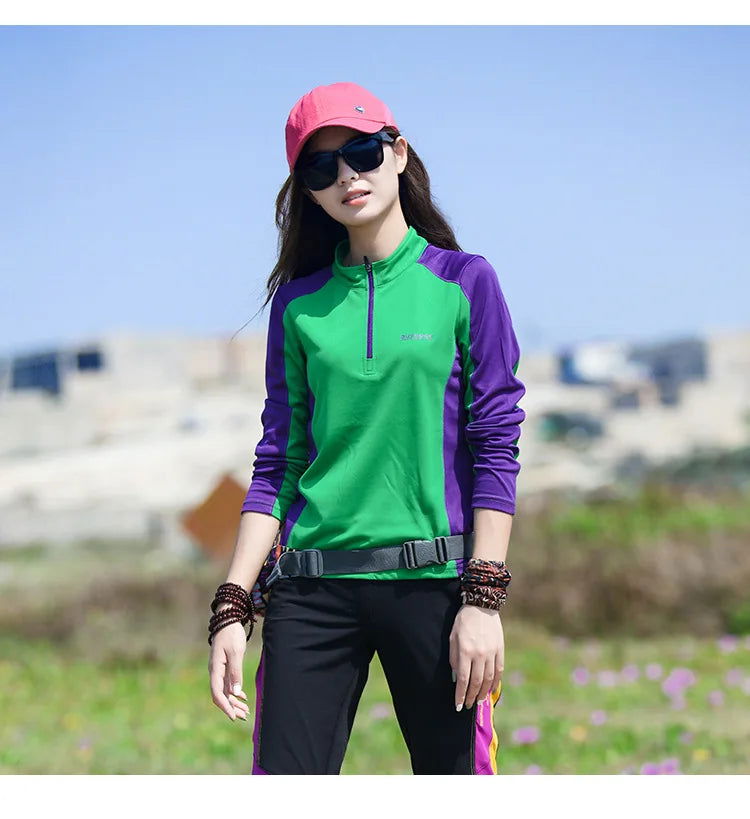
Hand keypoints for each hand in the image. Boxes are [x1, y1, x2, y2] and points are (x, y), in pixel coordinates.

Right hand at [208, 606, 250, 721]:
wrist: (228, 619)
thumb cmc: (231, 634)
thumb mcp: (235, 652)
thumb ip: (235, 672)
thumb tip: (235, 693)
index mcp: (215, 669)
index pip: (217, 693)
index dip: (225, 706)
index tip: (234, 717)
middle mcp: (215, 672)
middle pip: (221, 695)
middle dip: (232, 707)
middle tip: (244, 716)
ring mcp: (219, 670)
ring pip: (225, 690)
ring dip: (235, 701)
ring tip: (246, 711)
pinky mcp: (224, 666)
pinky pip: (228, 683)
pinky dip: (235, 692)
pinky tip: (243, 697)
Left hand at [449, 604, 503, 710]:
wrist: (481, 605)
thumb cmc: (463, 621)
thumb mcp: (452, 637)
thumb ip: (454, 658)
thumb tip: (456, 678)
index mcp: (465, 651)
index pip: (463, 679)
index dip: (460, 695)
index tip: (458, 705)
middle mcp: (479, 654)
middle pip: (476, 682)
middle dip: (471, 697)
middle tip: (468, 706)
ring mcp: (491, 652)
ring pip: (488, 679)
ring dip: (483, 693)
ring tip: (478, 701)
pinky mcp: (500, 650)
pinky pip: (499, 670)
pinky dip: (495, 683)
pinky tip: (491, 690)